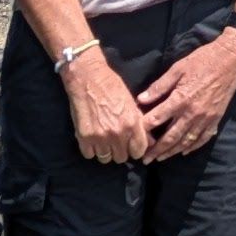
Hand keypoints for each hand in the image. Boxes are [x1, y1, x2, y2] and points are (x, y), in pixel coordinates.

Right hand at [65, 50, 150, 164]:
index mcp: (132, 124)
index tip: (130, 145)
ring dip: (105, 151)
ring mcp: (100, 137)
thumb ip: (140, 125)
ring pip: (105, 158)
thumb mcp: (131, 103)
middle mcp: (117, 133)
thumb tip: (151, 142)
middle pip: (121, 157)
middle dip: (119, 150)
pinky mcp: (84, 137)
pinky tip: (92, 138)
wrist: (88, 77)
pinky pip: (89, 155)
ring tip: (103, 139)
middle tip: (115, 140)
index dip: (135, 149)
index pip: (138, 151)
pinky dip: (90, 149)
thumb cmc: (112, 86)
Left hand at [138, 28, 235, 159]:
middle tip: (145, 159)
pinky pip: (203, 138)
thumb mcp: (178, 69)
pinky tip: (184, 151)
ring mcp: (205, 118)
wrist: (231, 60)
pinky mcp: (216, 119)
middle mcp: (193, 113)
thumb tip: (140, 99)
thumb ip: (159, 86)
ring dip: (172, 152)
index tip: (135, 136)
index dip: (144, 128)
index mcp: (181, 98)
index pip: (157, 118)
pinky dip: (193, 147)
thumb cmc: (202, 60)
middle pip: (171, 137)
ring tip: (160, 158)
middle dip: (156, 149)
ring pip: (186, 141)